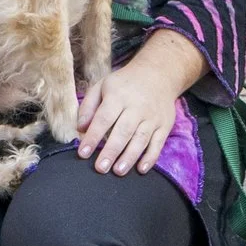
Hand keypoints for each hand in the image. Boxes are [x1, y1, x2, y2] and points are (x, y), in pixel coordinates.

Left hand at [78, 29, 205, 174]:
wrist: (159, 74)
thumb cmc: (125, 84)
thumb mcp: (102, 86)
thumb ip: (88, 106)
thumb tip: (80, 128)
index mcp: (118, 96)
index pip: (104, 118)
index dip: (93, 136)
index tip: (83, 153)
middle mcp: (137, 107)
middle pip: (124, 131)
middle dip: (112, 151)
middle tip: (100, 168)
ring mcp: (153, 117)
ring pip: (141, 139)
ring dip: (130, 156)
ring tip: (118, 171)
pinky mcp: (165, 125)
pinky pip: (158, 143)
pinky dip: (151, 157)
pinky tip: (141, 169)